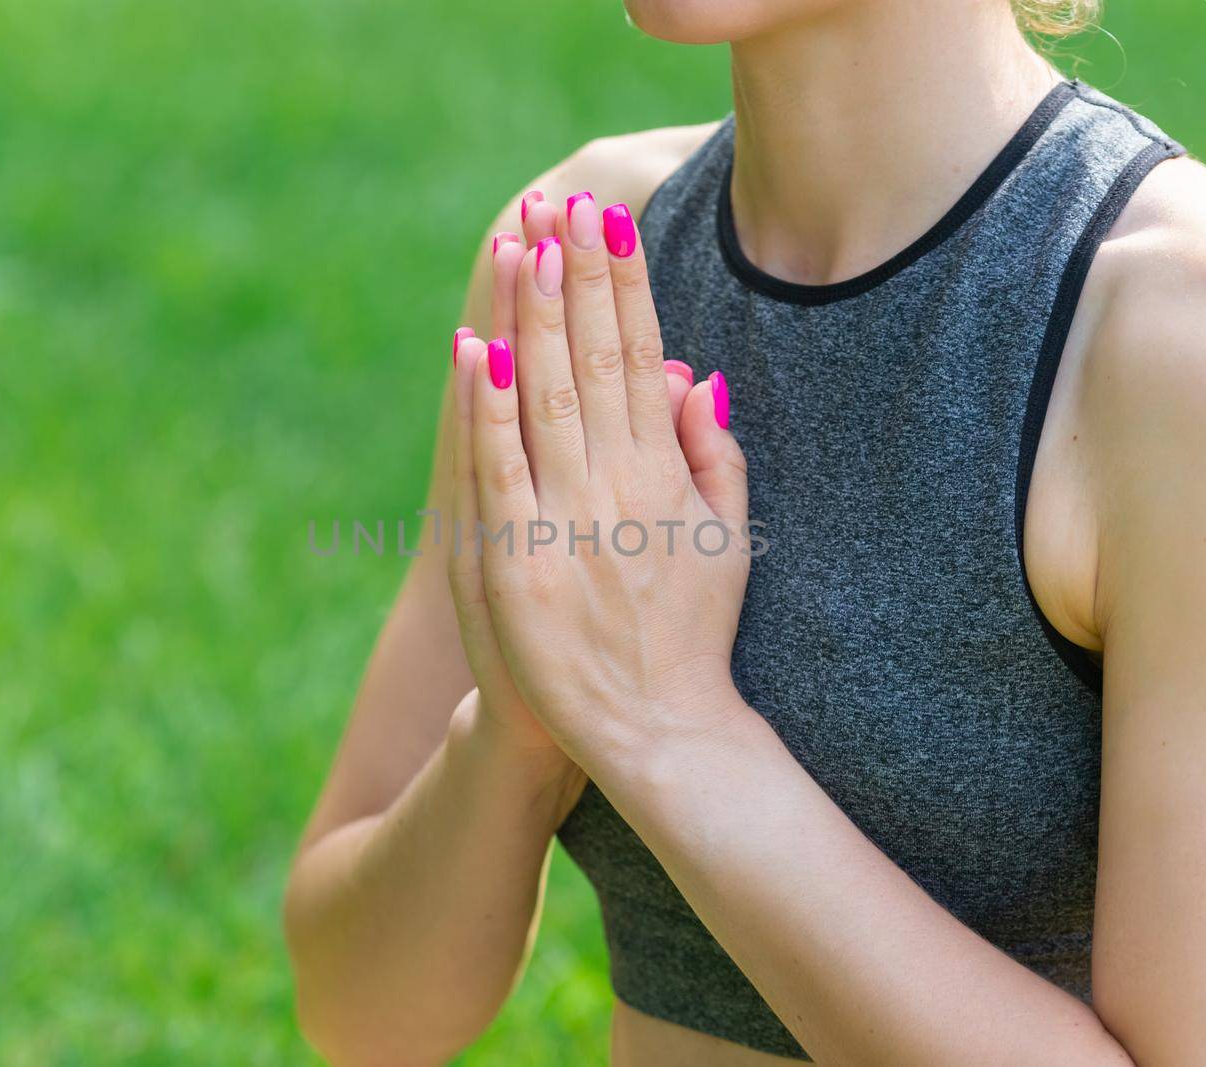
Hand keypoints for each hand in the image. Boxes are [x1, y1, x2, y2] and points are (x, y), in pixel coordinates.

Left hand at [460, 195, 751, 771]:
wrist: (655, 730)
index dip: (624, 287)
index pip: (642, 357)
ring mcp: (563, 523)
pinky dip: (484, 405)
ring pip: (544, 398)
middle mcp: (619, 487)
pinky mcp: (513, 560)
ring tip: (522, 245)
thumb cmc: (691, 633)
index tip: (608, 223)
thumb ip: (712, 453)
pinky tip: (476, 347)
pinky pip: (495, 466)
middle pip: (593, 361)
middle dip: (577, 277)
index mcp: (667, 475)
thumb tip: (692, 372)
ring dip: (532, 318)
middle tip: (562, 204)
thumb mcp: (729, 538)